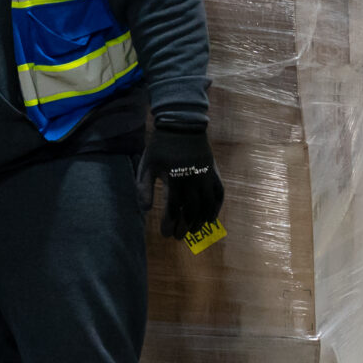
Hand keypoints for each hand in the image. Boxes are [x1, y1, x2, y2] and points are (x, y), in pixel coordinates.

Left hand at [144, 119, 223, 239]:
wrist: (183, 125)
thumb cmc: (161, 147)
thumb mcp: (147, 165)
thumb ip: (143, 188)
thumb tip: (144, 210)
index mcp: (175, 179)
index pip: (173, 210)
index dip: (169, 225)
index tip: (165, 233)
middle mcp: (193, 181)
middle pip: (191, 212)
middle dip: (184, 228)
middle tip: (177, 237)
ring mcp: (206, 177)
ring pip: (207, 207)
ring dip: (199, 222)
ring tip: (192, 232)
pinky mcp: (214, 173)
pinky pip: (219, 195)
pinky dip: (215, 209)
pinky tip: (209, 219)